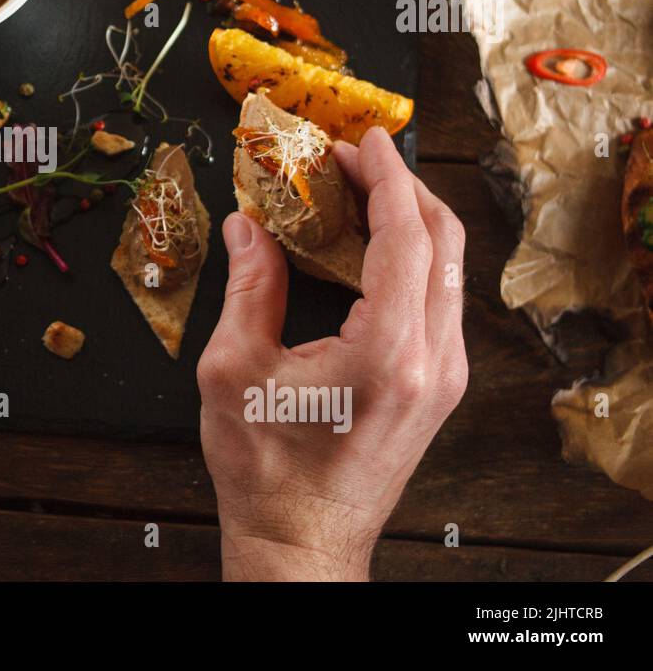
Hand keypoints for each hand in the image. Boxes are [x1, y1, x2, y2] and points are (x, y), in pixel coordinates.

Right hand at [196, 126, 467, 580]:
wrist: (301, 542)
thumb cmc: (267, 474)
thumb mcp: (234, 370)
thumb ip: (246, 287)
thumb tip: (246, 226)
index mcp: (388, 352)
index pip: (405, 236)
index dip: (384, 179)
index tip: (361, 144)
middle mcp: (433, 362)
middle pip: (444, 243)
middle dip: (402, 188)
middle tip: (355, 160)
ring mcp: (445, 377)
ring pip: (450, 270)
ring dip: (412, 221)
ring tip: (362, 194)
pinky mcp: (439, 386)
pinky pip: (441, 300)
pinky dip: (414, 258)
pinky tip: (373, 247)